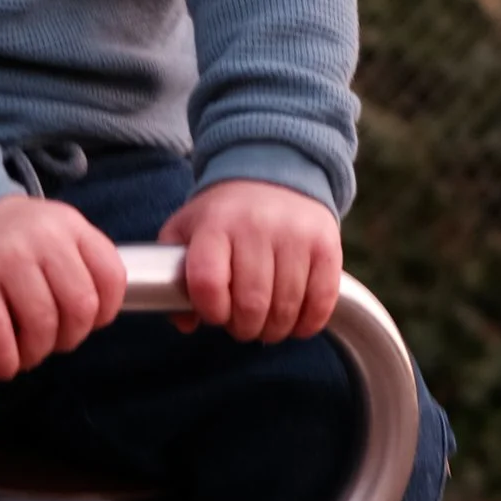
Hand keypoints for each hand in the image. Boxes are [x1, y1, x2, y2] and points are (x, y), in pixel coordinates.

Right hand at [0, 193, 125, 379]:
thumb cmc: (10, 239)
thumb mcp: (54, 232)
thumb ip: (80, 265)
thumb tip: (93, 320)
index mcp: (71, 225)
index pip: (112, 278)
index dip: (103, 314)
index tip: (84, 324)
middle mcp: (43, 236)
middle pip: (80, 307)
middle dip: (69, 339)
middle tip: (50, 343)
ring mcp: (7, 255)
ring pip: (42, 324)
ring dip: (35, 353)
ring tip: (24, 354)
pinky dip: (4, 360)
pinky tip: (1, 364)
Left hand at [158, 179, 341, 344]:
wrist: (275, 173)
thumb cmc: (224, 215)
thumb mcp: (186, 230)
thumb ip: (174, 277)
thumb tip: (186, 323)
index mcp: (215, 224)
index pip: (207, 283)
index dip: (211, 311)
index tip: (215, 312)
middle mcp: (256, 226)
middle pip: (251, 304)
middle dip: (244, 327)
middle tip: (242, 323)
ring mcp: (295, 235)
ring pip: (286, 308)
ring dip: (274, 328)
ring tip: (267, 321)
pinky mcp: (326, 245)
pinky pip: (322, 301)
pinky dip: (308, 322)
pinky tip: (296, 320)